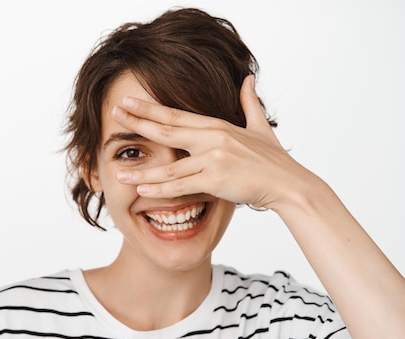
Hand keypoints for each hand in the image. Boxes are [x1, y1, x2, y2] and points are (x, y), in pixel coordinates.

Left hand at [112, 75, 312, 210]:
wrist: (290, 184)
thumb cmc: (274, 160)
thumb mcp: (261, 128)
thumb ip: (249, 104)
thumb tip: (248, 80)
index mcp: (217, 126)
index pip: (176, 114)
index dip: (149, 108)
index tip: (129, 102)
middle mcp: (213, 138)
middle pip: (167, 130)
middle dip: (137, 123)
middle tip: (114, 115)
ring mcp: (214, 159)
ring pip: (169, 166)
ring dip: (141, 170)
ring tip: (117, 171)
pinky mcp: (217, 180)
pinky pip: (181, 186)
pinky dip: (160, 189)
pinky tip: (141, 191)